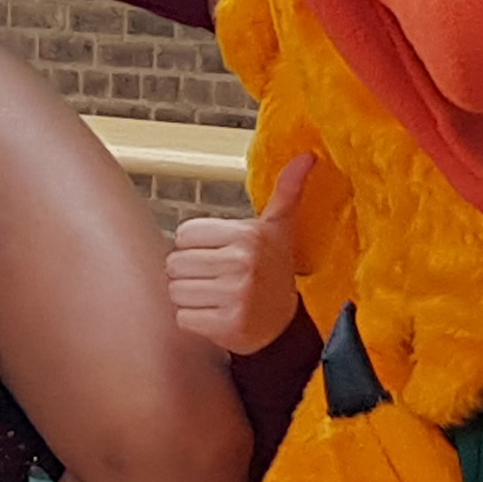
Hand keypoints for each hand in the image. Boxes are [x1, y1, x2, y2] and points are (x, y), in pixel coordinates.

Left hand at [167, 152, 313, 355]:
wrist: (286, 324)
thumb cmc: (272, 268)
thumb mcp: (278, 227)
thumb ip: (287, 190)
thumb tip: (307, 155)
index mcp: (247, 235)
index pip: (184, 235)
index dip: (196, 247)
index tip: (219, 254)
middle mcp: (242, 263)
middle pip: (175, 264)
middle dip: (190, 273)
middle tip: (216, 279)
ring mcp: (236, 296)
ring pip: (176, 291)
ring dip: (191, 298)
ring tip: (217, 297)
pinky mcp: (228, 326)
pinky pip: (183, 318)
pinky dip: (195, 321)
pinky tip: (218, 316)